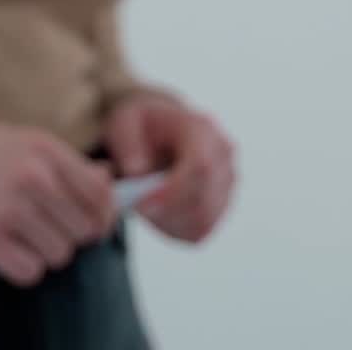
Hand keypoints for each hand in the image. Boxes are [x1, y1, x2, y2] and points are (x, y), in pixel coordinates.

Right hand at [0, 120, 115, 286]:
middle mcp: (32, 176)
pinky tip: (3, 250)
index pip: (99, 194)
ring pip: (59, 254)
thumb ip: (64, 164)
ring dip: (43, 252)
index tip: (91, 223)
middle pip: (83, 229)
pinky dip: (21, 267)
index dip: (101, 215)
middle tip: (43, 229)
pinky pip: (29, 272)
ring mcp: (9, 208)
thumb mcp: (18, 143)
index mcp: (44, 148)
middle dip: (69, 235)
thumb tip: (108, 182)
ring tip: (18, 235)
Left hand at [104, 94, 235, 243]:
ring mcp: (227, 179)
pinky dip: (175, 228)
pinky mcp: (222, 201)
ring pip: (203, 220)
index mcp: (201, 128)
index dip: (173, 192)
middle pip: (204, 200)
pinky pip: (201, 230)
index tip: (141, 203)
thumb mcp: (124, 122)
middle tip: (136, 206)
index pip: (201, 166)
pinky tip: (158, 210)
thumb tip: (137, 170)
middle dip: (165, 212)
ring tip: (145, 203)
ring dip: (168, 222)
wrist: (160, 128)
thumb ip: (127, 143)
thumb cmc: (142, 125)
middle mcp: (222, 153)